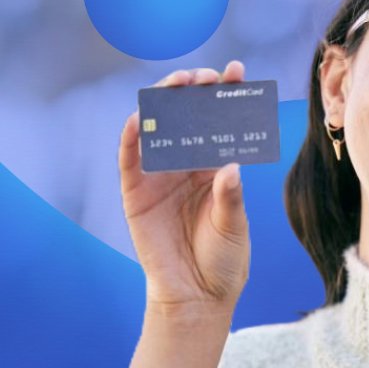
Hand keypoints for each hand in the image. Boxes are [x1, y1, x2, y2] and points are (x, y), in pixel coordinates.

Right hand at [119, 61, 250, 324]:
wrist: (197, 295)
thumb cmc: (223, 260)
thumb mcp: (233, 226)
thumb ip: (230, 197)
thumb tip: (231, 167)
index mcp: (217, 168)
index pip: (221, 123)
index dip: (227, 95)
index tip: (238, 72)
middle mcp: (188, 166)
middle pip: (188, 117)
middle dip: (196, 90)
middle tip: (208, 76)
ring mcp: (161, 177)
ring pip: (159, 129)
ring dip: (166, 102)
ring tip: (179, 84)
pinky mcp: (137, 193)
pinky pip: (130, 160)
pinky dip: (132, 138)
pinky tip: (139, 118)